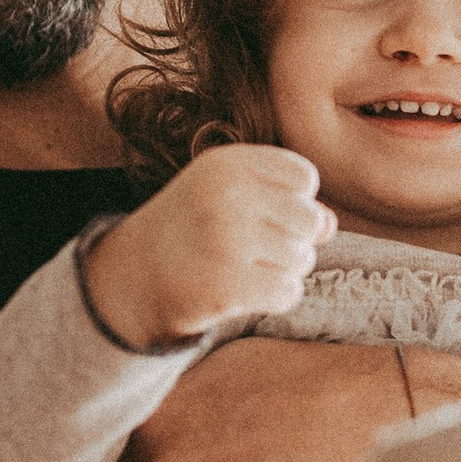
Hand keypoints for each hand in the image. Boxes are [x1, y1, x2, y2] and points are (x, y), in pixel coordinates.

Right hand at [85, 144, 333, 347]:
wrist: (132, 277)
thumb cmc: (194, 229)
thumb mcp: (229, 195)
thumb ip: (284, 199)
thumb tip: (328, 225)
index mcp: (227, 163)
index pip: (304, 179)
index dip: (292, 203)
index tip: (257, 214)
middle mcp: (226, 195)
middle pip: (310, 221)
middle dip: (292, 240)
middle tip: (251, 248)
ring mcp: (225, 241)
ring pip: (302, 259)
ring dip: (280, 271)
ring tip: (241, 267)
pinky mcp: (226, 286)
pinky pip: (288, 292)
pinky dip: (273, 298)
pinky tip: (243, 290)